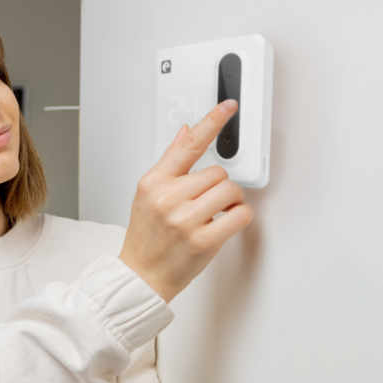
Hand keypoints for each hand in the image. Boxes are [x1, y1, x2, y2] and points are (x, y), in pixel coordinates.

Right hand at [119, 100, 253, 302]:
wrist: (142, 275)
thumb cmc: (146, 236)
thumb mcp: (148, 193)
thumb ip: (170, 163)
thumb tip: (186, 132)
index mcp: (154, 182)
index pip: (188, 144)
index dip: (212, 121)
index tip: (228, 107)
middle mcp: (169, 198)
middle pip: (217, 172)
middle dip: (218, 186)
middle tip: (207, 201)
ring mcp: (185, 220)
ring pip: (230, 191)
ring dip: (230, 201)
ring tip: (214, 213)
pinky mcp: (203, 241)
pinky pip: (240, 215)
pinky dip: (239, 217)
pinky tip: (224, 223)